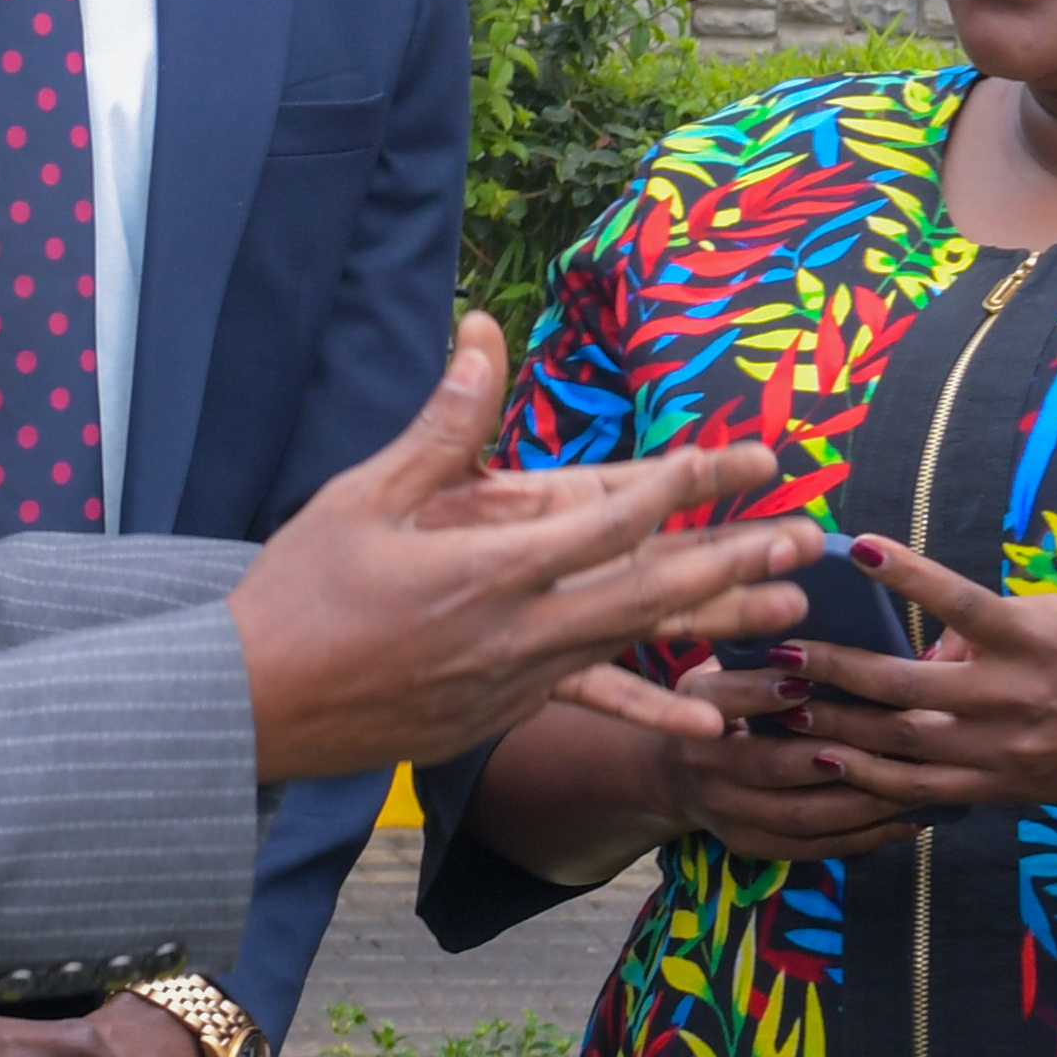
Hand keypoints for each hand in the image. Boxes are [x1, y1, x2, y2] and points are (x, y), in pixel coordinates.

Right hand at [230, 318, 795, 780]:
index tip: (734, 458)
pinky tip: (712, 724)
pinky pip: (595, 705)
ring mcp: (517, 679)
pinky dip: (653, 712)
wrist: (251, 705)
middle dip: (732, 554)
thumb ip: (442, 423)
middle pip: (649, 586)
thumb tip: (483, 332)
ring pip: (638, 643)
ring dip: (718, 621)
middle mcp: (517, 628)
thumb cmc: (299, 592)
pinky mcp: (505, 711)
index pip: (603, 518)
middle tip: (805, 532)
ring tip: (792, 607)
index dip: (676, 485)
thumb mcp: (363, 496)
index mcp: (485, 566)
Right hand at [650, 658, 931, 867]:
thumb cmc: (721, 701)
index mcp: (697, 706)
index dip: (768, 692)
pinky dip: (865, 835)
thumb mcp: (724, 663)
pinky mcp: (750, 845)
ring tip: (919, 781)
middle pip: (775, 764)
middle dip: (841, 753)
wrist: (673, 772)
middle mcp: (703, 764)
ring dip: (865, 801)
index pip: (728, 698)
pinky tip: (910, 819)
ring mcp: (726, 813)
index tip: (810, 680)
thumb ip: (763, 648)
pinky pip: (815, 846)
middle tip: (899, 738)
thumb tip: (822, 611)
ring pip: (803, 813)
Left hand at [780, 535, 1056, 816]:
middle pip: (906, 683)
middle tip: (779, 653)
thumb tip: (920, 640)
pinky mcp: (989, 788)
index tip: (863, 549)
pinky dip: (870, 777)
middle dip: (837, 668)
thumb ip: (978, 623)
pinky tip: (829, 763)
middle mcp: (1006, 695)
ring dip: (838, 725)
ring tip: (786, 711)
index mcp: (1025, 640)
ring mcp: (994, 748)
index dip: (912, 577)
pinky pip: (919, 789)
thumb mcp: (1042, 618)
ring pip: (901, 741)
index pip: (962, 600)